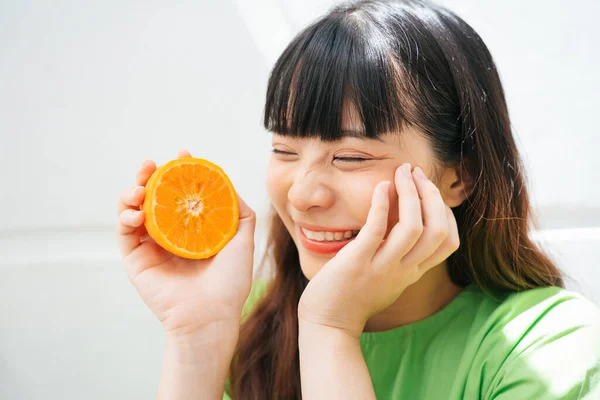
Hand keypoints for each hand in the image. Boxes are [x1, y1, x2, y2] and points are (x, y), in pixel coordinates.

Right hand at [117, 150, 255, 339]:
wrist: (211, 315)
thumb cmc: (230, 282)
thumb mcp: (242, 240)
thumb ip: (239, 212)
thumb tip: (228, 185)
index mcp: (191, 228)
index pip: (180, 193)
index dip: (179, 172)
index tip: (183, 154)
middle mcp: (169, 234)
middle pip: (153, 196)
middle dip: (150, 175)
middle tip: (151, 164)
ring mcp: (151, 246)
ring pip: (134, 210)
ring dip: (132, 192)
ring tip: (140, 187)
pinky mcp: (135, 260)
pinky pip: (124, 233)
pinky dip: (126, 218)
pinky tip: (137, 212)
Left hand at [298, 163, 459, 337]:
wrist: (328, 323)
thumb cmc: (353, 296)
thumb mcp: (387, 276)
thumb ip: (400, 255)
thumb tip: (404, 222)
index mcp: (413, 272)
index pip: (449, 241)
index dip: (445, 210)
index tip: (428, 189)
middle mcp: (404, 270)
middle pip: (438, 229)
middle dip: (431, 194)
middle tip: (415, 172)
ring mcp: (382, 267)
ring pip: (414, 227)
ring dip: (410, 194)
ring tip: (401, 173)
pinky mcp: (357, 262)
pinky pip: (377, 229)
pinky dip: (382, 205)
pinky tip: (381, 186)